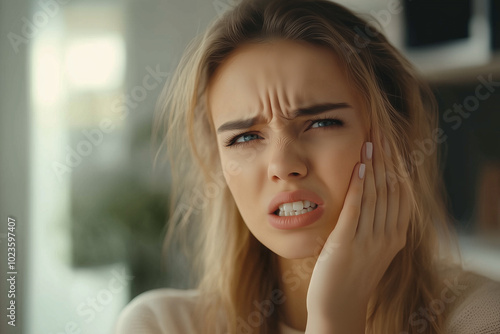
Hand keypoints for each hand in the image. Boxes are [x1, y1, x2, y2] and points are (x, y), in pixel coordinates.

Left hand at [305, 129, 410, 332]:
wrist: (339, 307)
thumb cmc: (351, 275)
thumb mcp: (370, 247)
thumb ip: (373, 223)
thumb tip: (369, 194)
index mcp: (395, 236)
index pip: (400, 193)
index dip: (396, 166)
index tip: (390, 143)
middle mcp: (387, 237)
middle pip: (390, 189)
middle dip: (386, 159)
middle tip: (380, 132)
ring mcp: (368, 241)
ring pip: (375, 196)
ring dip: (373, 166)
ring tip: (370, 142)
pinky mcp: (346, 245)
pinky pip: (356, 211)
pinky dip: (359, 188)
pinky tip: (359, 168)